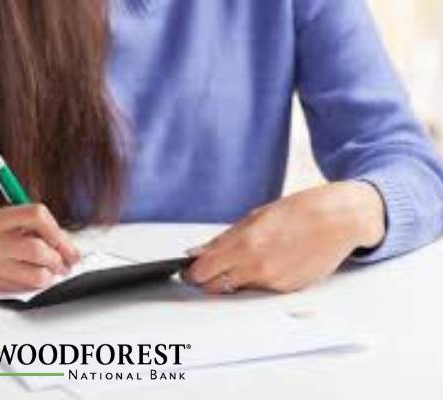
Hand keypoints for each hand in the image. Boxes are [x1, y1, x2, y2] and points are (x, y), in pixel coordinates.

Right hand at [0, 204, 80, 291]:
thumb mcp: (0, 216)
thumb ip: (28, 226)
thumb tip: (63, 243)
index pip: (36, 216)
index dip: (57, 231)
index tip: (65, 242)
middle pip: (38, 251)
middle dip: (58, 258)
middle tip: (65, 261)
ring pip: (33, 277)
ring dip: (49, 275)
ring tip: (51, 271)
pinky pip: (20, 289)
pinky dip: (33, 284)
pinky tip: (33, 277)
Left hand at [182, 181, 385, 293]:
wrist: (340, 219)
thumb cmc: (300, 211)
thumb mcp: (255, 216)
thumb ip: (223, 239)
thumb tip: (196, 253)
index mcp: (245, 244)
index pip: (202, 271)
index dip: (192, 272)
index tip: (189, 270)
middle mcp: (257, 267)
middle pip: (214, 286)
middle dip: (207, 280)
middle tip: (207, 269)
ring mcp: (273, 282)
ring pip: (238, 288)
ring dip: (233, 278)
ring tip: (248, 257)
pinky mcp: (287, 290)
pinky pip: (260, 289)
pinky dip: (257, 279)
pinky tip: (269, 260)